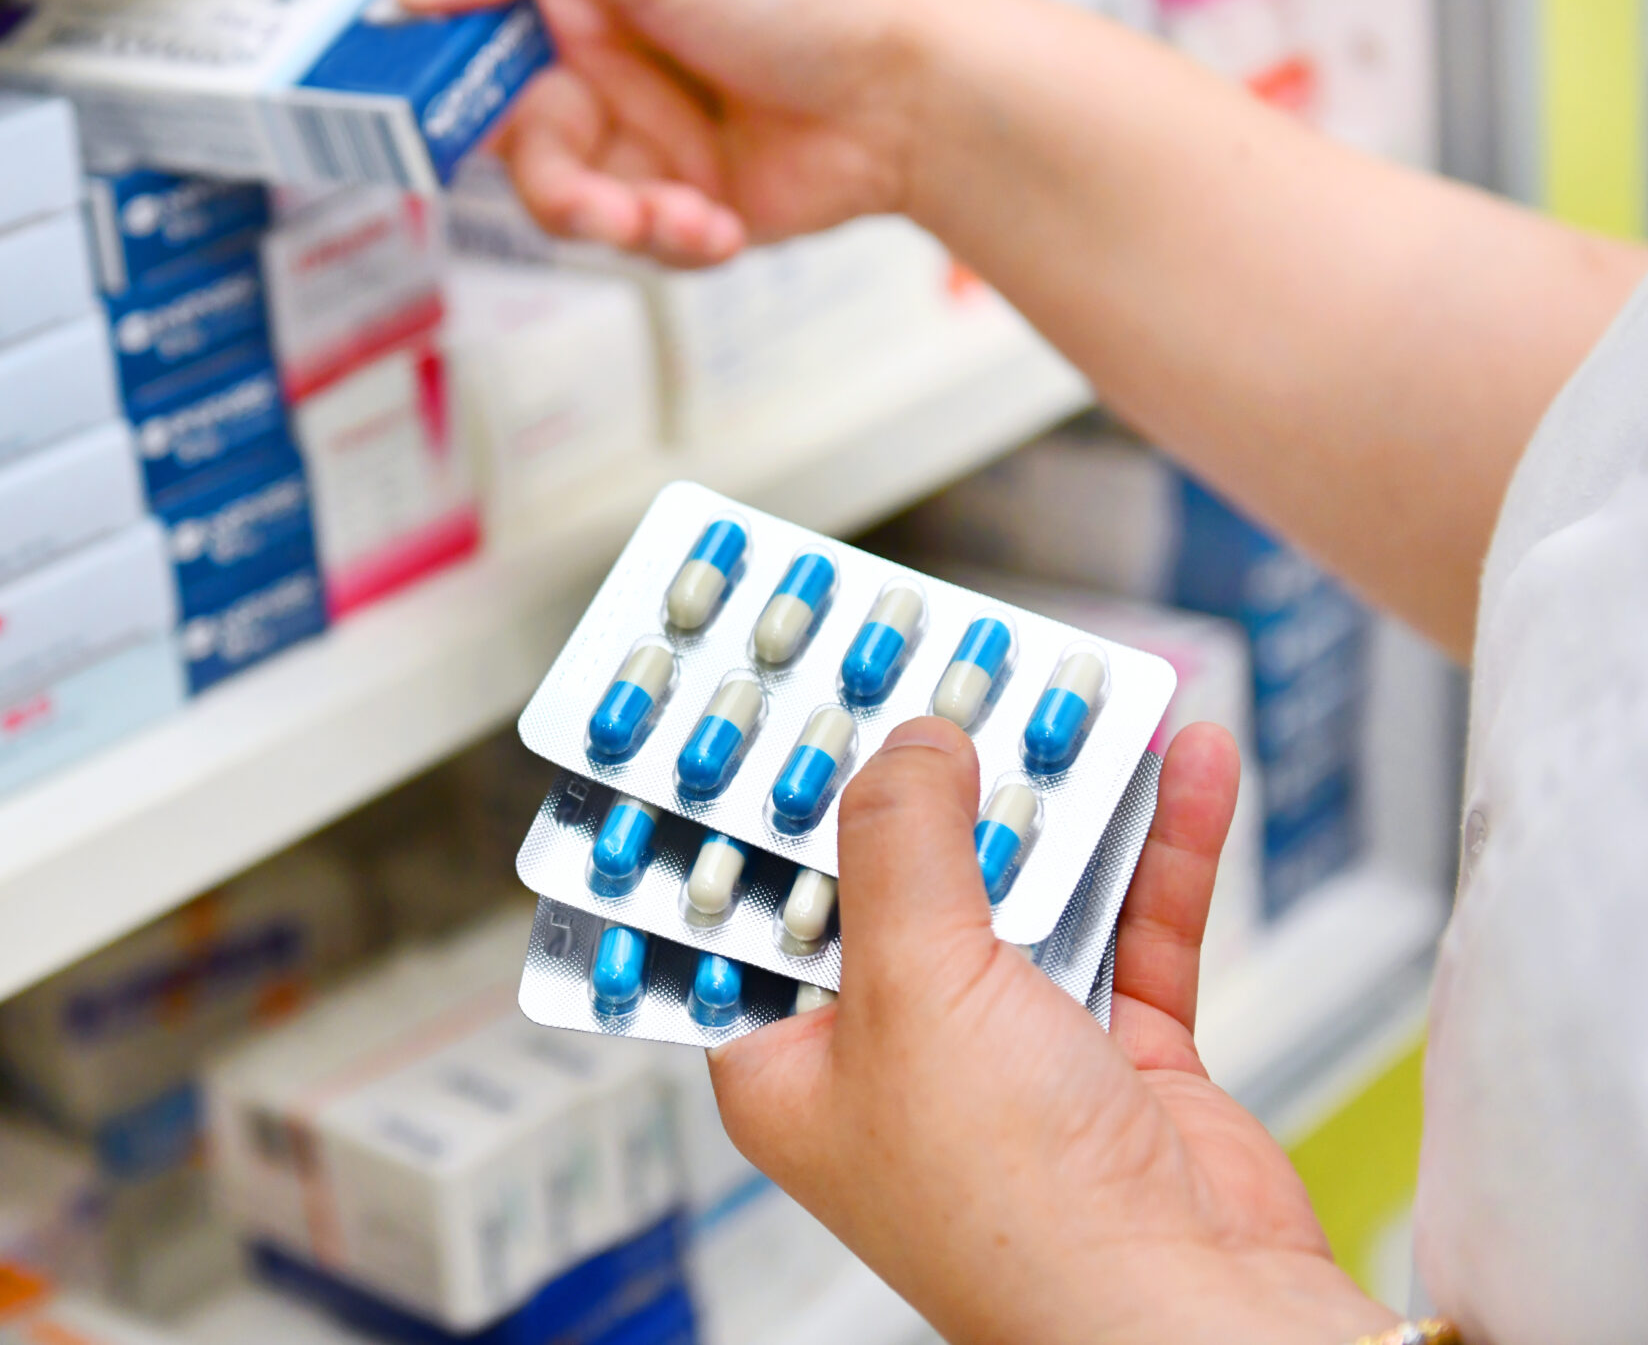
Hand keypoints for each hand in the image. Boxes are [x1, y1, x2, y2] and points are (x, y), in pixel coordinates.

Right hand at [388, 0, 982, 265]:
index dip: (439, 73)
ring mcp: (645, 133)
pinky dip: (670, 241)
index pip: (470, 24)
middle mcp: (606, 56)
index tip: (416, 111)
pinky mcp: (685, 202)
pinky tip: (718, 218)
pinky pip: (634, 244)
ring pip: (567, 202)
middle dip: (551, 176)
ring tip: (669, 212)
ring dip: (614, 217)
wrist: (919, 94)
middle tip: (589, 192)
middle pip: (511, 136)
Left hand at [708, 719, 1398, 1344]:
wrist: (1195, 1318)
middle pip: (894, 877)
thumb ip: (902, 844)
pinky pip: (1135, 926)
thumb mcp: (914, 987)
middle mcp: (893, 1057)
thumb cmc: (1017, 1212)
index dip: (761, 804)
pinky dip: (1158, 847)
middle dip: (926, 775)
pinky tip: (1183, 764)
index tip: (778, 702)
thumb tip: (910, 744)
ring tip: (1066, 692)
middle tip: (937, 666)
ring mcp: (1010, 1058)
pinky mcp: (1119, 1061)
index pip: (750, 906)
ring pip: (1022, 890)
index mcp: (793, 1062)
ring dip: (1054, 798)